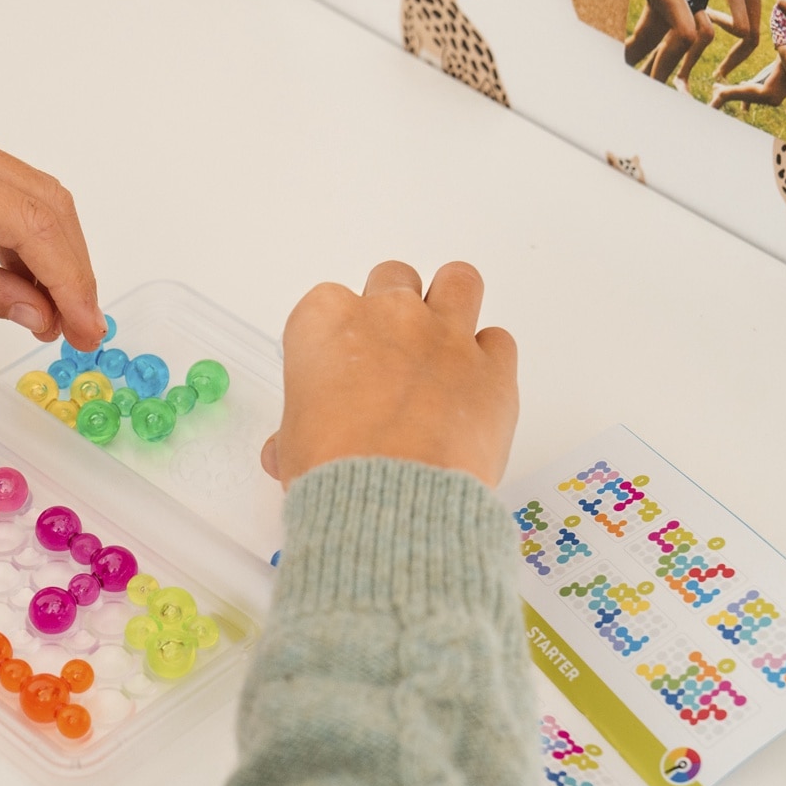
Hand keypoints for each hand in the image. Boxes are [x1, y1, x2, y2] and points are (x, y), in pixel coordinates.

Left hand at [0, 102, 104, 346]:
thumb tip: (40, 314)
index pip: (31, 224)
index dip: (72, 283)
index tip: (89, 335)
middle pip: (43, 200)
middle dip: (73, 268)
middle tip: (82, 333)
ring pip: (28, 189)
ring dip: (51, 249)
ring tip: (55, 315)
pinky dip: (21, 229)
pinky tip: (21, 278)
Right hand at [259, 263, 518, 489]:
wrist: (392, 504)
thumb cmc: (333, 471)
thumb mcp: (295, 451)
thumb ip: (294, 435)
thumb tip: (287, 452)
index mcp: (326, 323)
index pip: (326, 304)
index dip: (335, 339)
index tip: (337, 367)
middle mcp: (388, 315)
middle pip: (392, 280)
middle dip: (392, 313)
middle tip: (391, 358)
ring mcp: (445, 335)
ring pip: (458, 280)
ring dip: (451, 304)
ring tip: (443, 345)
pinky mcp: (493, 367)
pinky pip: (499, 341)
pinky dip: (489, 361)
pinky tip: (473, 391)